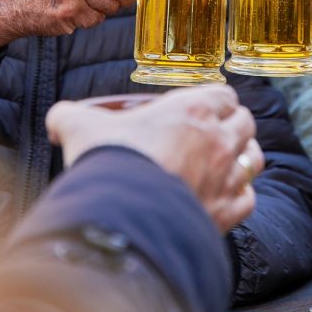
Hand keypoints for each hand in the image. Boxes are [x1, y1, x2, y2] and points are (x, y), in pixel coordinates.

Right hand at [46, 85, 263, 234]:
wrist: (121, 218)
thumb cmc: (108, 164)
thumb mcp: (80, 128)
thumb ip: (69, 117)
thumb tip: (57, 120)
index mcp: (193, 109)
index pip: (224, 94)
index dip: (215, 100)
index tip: (201, 109)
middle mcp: (218, 140)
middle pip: (245, 123)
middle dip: (233, 126)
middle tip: (212, 135)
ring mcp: (226, 176)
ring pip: (254, 159)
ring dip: (243, 158)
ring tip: (226, 163)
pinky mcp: (227, 212)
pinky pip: (248, 199)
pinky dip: (239, 197)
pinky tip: (222, 198)